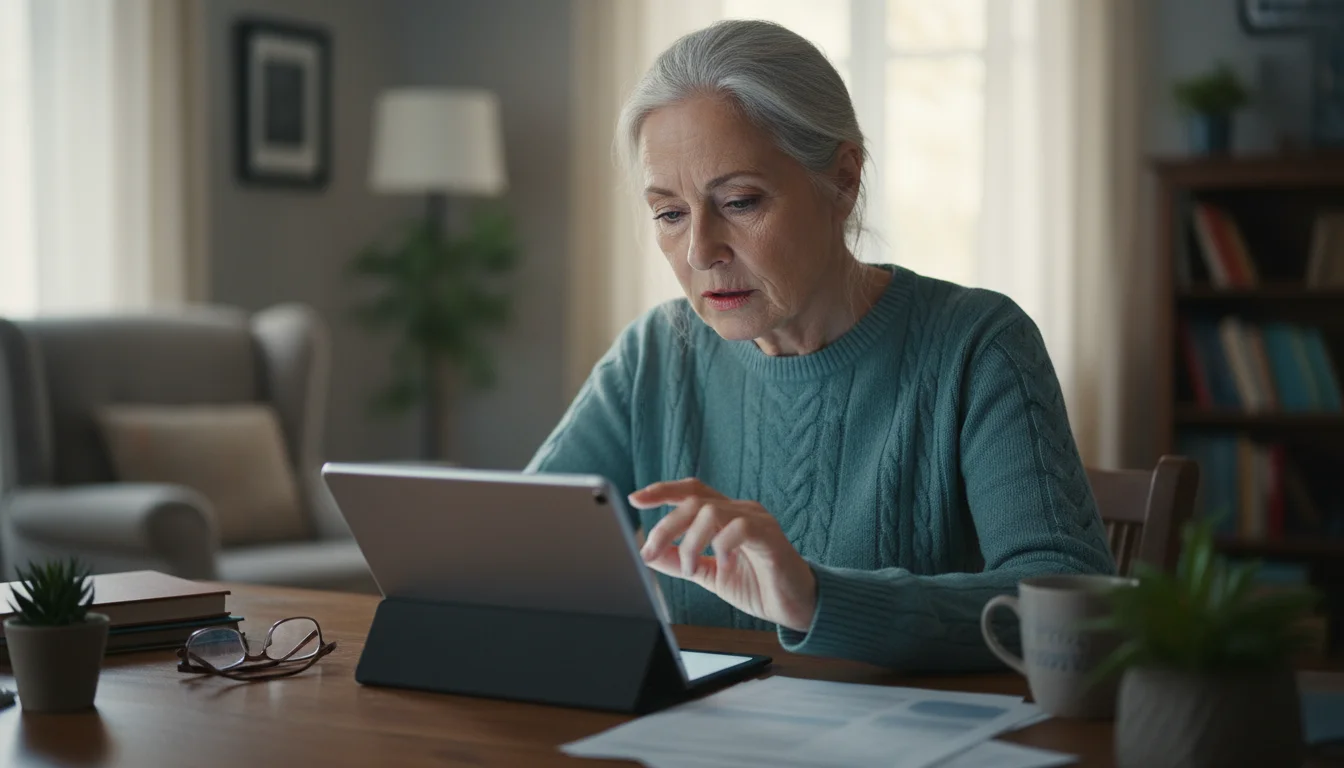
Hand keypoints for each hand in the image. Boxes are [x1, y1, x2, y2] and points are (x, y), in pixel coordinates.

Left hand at [628, 479, 816, 632]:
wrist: (795, 607)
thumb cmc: (757, 585)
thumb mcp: (708, 574)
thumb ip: (680, 561)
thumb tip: (648, 552)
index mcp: (725, 515)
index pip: (691, 491)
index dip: (663, 490)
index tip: (636, 499)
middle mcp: (740, 510)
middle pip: (694, 500)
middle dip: (665, 526)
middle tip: (648, 551)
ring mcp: (757, 520)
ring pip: (711, 512)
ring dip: (690, 542)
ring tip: (689, 568)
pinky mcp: (770, 536)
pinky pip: (739, 529)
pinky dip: (722, 548)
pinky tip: (723, 566)